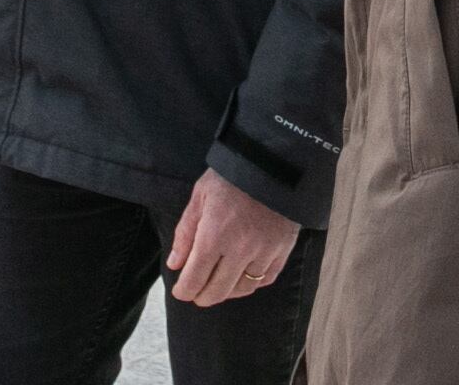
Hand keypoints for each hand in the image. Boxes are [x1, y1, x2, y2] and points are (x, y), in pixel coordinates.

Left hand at [167, 168, 299, 307]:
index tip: (180, 291)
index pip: (194, 280)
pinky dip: (252, 283)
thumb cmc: (230, 177)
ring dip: (227, 292)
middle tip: (196, 293)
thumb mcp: (200, 197)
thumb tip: (175, 265)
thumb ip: (185, 233)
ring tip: (218, 286)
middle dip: (202, 297)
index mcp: (214, 235)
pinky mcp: (283, 249)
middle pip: (218, 291)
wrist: (273, 162)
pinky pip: (266, 279)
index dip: (184, 291)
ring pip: (243, 289)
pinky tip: (242, 277)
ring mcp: (264, 252)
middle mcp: (240, 249)